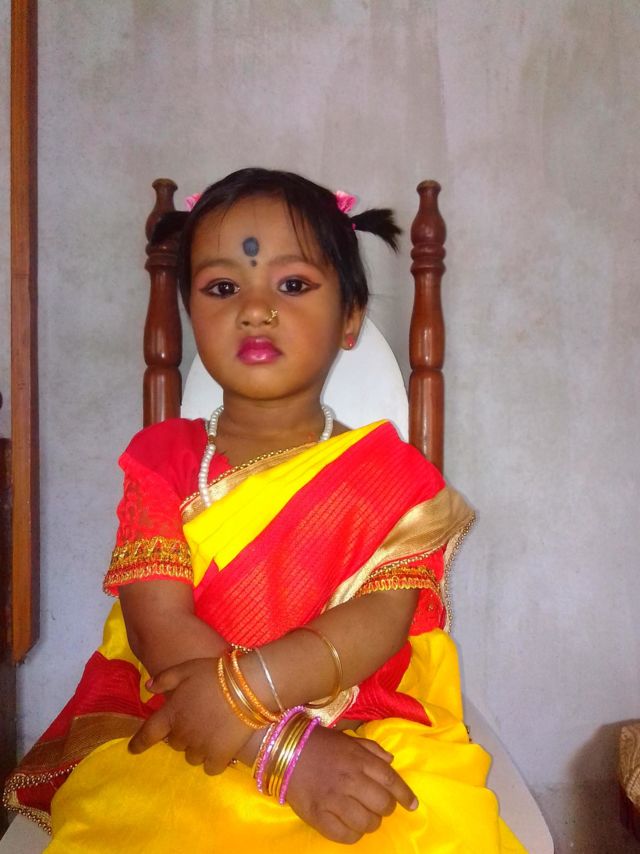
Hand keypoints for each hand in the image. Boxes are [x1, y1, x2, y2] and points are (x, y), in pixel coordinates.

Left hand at [128, 658, 252, 773]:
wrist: (248, 687)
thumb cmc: (215, 675)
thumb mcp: (187, 668)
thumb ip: (165, 678)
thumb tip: (148, 688)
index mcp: (171, 714)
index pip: (148, 734)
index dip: (138, 743)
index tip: (132, 749)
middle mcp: (182, 734)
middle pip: (175, 744)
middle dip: (181, 735)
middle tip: (196, 721)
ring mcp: (200, 748)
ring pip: (191, 757)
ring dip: (197, 748)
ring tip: (211, 732)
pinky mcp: (219, 756)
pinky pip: (209, 768)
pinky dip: (213, 761)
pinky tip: (221, 748)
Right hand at [284, 726, 417, 843]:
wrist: (284, 750)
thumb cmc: (320, 743)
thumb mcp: (348, 739)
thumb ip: (372, 749)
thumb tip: (392, 761)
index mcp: (359, 760)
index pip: (391, 781)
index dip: (405, 795)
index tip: (413, 805)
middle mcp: (350, 780)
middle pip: (383, 804)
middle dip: (386, 808)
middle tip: (380, 807)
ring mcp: (334, 800)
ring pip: (367, 823)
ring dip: (371, 822)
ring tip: (364, 816)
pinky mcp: (319, 816)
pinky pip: (346, 836)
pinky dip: (353, 834)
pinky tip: (350, 826)